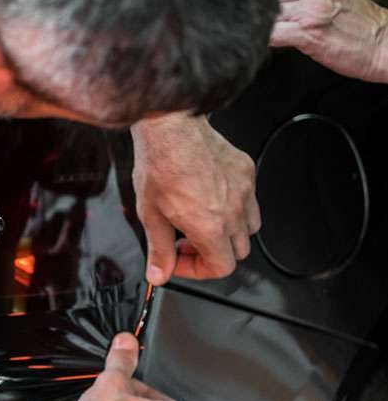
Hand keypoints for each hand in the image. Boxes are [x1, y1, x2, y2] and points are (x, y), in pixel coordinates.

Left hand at [131, 113, 259, 283]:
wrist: (170, 127)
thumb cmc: (161, 164)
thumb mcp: (151, 215)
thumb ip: (159, 250)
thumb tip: (159, 273)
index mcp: (211, 227)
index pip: (221, 268)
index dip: (198, 270)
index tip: (180, 260)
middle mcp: (233, 211)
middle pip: (236, 252)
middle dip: (211, 253)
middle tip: (187, 241)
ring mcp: (243, 191)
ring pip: (249, 229)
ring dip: (227, 233)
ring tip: (202, 221)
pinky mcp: (246, 172)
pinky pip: (250, 200)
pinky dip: (235, 208)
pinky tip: (211, 198)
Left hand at [271, 0, 387, 81]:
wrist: (384, 45)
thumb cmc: (361, 24)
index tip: (266, 8)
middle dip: (265, 12)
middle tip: (269, 23)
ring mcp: (311, 8)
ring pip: (268, 14)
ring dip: (264, 27)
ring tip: (271, 34)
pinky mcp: (307, 32)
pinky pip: (272, 34)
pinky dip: (264, 39)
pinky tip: (266, 43)